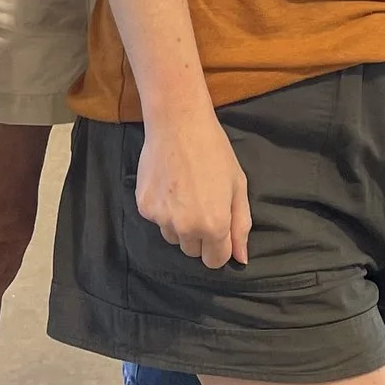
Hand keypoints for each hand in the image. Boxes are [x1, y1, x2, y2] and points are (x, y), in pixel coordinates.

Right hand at [136, 110, 250, 267]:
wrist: (178, 124)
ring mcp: (162, 219)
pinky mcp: (144, 208)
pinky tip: (169, 184)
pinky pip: (157, 220)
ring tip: (184, 191)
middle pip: (192, 251)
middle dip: (199, 236)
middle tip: (202, 203)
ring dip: (180, 224)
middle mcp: (186, 229)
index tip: (219, 226)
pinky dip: (164, 209)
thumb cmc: (214, 151)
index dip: (220, 246)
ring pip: (174, 237)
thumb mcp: (237, 185)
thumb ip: (241, 225)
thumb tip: (241, 258)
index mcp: (214, 226)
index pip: (215, 261)